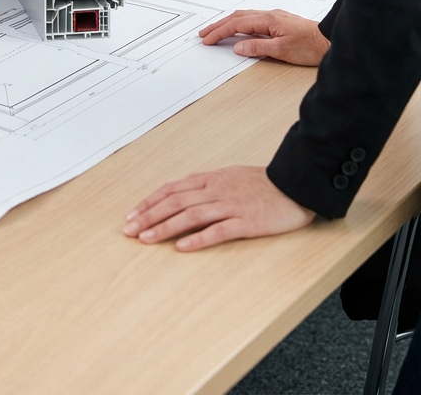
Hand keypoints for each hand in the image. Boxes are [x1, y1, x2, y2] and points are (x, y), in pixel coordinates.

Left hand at [124, 166, 314, 250]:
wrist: (294, 185)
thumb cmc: (262, 183)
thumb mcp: (229, 175)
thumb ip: (206, 183)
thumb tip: (181, 190)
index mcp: (210, 179)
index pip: (171, 190)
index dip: (149, 202)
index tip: (132, 215)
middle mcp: (215, 191)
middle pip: (175, 202)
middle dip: (149, 216)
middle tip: (129, 230)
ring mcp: (230, 206)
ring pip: (190, 216)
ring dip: (165, 227)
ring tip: (146, 238)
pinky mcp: (246, 222)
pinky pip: (218, 231)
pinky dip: (198, 239)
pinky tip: (182, 247)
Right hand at [200, 9, 329, 65]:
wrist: (331, 39)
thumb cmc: (310, 45)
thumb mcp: (282, 51)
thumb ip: (258, 48)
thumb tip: (238, 47)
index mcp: (267, 20)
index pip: (236, 25)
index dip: (220, 32)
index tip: (207, 39)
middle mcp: (269, 15)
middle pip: (237, 17)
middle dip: (218, 25)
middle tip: (204, 34)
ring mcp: (275, 17)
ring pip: (244, 17)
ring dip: (228, 23)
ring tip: (216, 30)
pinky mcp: (280, 22)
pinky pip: (253, 20)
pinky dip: (240, 24)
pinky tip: (239, 29)